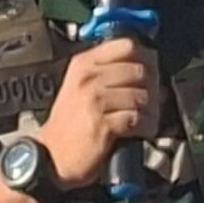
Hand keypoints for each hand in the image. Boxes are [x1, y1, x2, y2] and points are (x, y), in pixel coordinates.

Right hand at [34, 38, 159, 188]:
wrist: (51, 156)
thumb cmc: (69, 123)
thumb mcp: (78, 86)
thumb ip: (105, 71)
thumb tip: (146, 67)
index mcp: (83, 64)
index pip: (126, 46)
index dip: (145, 58)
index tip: (151, 70)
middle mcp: (89, 79)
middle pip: (139, 71)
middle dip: (152, 87)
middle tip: (152, 99)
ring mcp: (95, 101)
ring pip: (142, 95)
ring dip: (152, 109)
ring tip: (148, 117)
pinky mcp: (104, 125)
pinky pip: (138, 119)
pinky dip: (146, 126)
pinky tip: (143, 130)